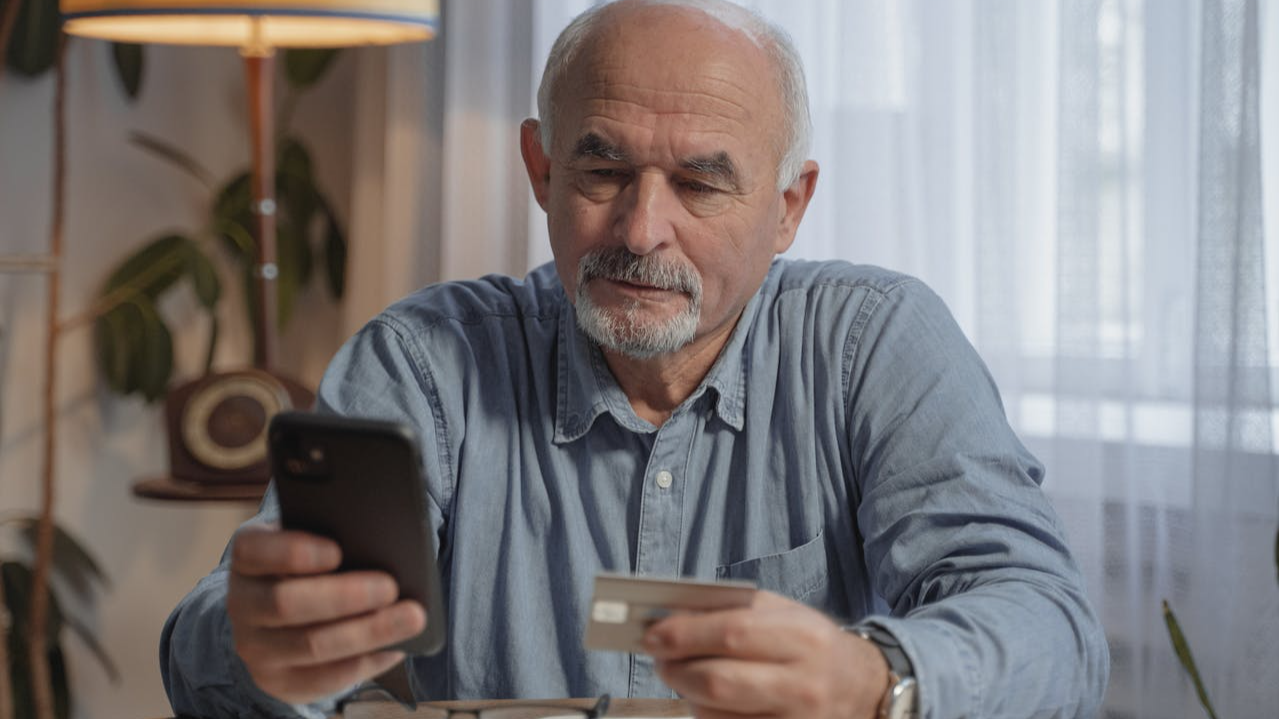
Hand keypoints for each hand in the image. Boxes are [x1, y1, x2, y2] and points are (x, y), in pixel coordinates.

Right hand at [226, 526, 426, 703]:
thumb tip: (384, 547)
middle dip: (344, 595)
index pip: (254, 551)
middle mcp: (242, 604)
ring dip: (367, 632)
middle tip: (390, 586)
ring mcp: (256, 647)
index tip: (337, 551)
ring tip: (411, 618)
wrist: (277, 617)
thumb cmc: (307, 567)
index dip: (292, 551)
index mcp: (248, 559)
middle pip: (286, 603)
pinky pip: (325, 678)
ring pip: (311, 644)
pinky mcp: (279, 681)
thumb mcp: (309, 543)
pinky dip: (366, 661)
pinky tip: (395, 647)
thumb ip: (333, 538)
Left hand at [643, 591, 888, 718]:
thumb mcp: (785, 614)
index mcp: (804, 638)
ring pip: (716, 714)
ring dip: (687, 694)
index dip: (684, 634)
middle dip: (676, 668)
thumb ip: (733, 610)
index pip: (732, 634)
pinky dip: (707, 715)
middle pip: (718, 681)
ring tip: (685, 676)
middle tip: (659, 658)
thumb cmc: (813, 646)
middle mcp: (803, 685)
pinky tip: (707, 700)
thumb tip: (672, 616)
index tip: (652, 633)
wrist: (862, 689)